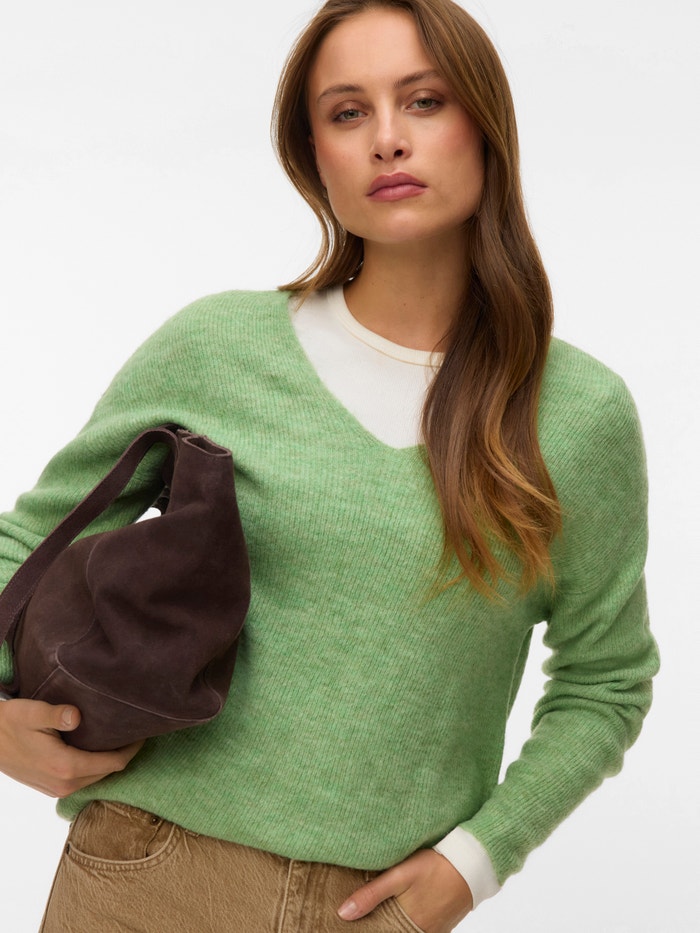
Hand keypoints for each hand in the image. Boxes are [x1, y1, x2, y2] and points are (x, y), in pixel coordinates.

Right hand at [0, 698, 142, 796]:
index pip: (114, 763)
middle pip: (109, 772)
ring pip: (97, 778)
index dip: (133, 749)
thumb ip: (56, 714)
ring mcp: (57, 789)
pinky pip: (83, 781)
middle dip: (125, 754)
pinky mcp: (51, 788)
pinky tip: (99, 749)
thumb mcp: (32, 713)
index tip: (143, 731)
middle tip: (136, 731)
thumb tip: (77, 716)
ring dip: (110, 762)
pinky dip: (96, 767)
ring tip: (122, 738)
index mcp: (65, 767)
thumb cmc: (10, 723)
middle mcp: (64, 784)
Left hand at [338, 848, 473, 932]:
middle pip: (392, 932)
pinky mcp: (442, 926)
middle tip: (367, 916)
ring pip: (405, 931)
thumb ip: (371, 894)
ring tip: (385, 912)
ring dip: (394, 924)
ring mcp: (433, 931)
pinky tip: (402, 912)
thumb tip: (343, 913)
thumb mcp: (400, 875)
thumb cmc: (434, 866)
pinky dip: (409, 923)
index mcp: (407, 926)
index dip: (366, 929)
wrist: (471, 864)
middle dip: (379, 926)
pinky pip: (420, 929)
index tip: (352, 925)